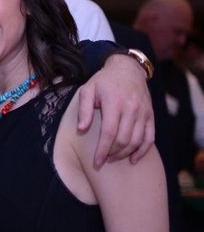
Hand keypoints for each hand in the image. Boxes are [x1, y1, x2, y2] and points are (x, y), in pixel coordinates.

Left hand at [76, 53, 153, 167]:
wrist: (127, 69)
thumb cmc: (103, 81)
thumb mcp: (87, 90)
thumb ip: (84, 109)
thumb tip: (81, 130)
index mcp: (114, 103)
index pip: (109, 132)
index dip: (102, 150)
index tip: (96, 162)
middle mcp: (131, 109)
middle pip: (124, 139)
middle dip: (112, 154)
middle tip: (102, 160)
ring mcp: (143, 113)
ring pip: (137, 140)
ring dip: (125, 154)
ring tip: (113, 158)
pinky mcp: (150, 115)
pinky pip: (150, 137)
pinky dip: (143, 150)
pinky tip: (134, 159)